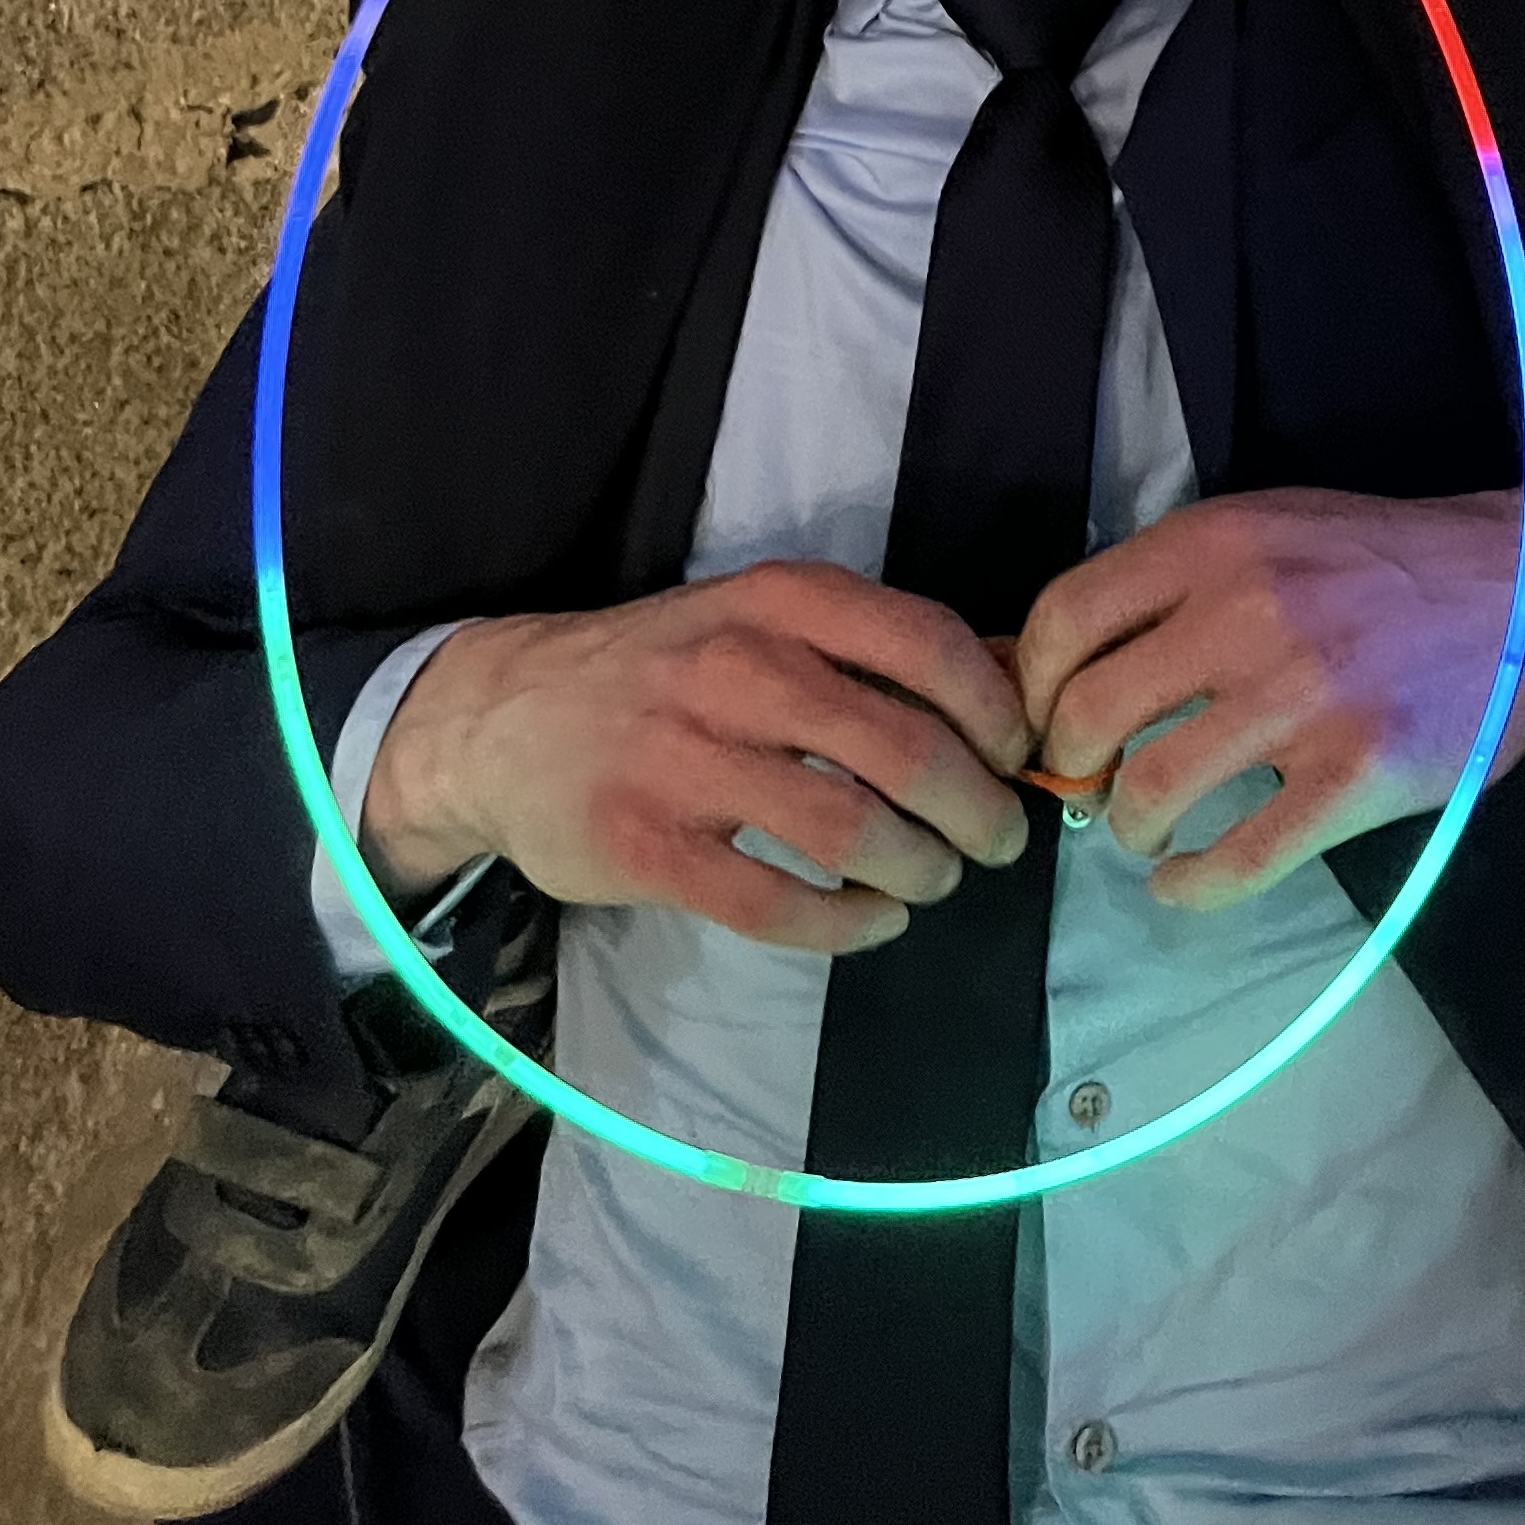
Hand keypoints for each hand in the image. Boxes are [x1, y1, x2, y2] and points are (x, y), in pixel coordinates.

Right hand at [362, 561, 1033, 955]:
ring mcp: (686, 759)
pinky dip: (847, 925)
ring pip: (849, 830)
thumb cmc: (669, 667)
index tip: (1017, 755)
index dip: (994, 711)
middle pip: (903, 749)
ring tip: (934, 882)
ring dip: (919, 870)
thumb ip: (878, 647)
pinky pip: (776, 903)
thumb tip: (1019, 678)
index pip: (927, 645)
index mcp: (780, 599)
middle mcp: (738, 667)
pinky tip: (872, 922)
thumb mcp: (766, 619)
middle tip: (996, 841)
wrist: (504, 717)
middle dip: (975, 809)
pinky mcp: (648, 848)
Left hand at [1011, 481, 1524, 912]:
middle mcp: (1244, 613)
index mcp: (1214, 543)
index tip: (1044, 716)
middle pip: (1089, 712)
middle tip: (1090, 781)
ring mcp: (1301, 700)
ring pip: (1151, 789)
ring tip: (1144, 830)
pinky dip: (1190, 887)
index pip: (1064, 617)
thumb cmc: (1384, 560)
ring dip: (1129, 826)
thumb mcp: (1269, 527)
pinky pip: (1238, 858)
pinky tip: (1183, 883)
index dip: (1030, 683)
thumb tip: (1057, 656)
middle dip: (1070, 764)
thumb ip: (1176, 580)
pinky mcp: (1354, 778)